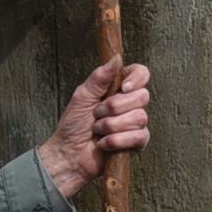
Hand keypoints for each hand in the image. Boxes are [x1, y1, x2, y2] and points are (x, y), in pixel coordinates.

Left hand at [40, 59, 150, 200]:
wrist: (69, 154)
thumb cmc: (73, 125)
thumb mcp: (83, 95)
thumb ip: (100, 77)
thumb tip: (117, 57)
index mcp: (119, 89)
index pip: (141, 74)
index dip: (137, 79)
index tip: (123, 87)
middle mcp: (130, 104)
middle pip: (142, 97)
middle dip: (114, 108)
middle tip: (96, 115)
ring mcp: (135, 124)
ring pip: (139, 118)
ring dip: (111, 126)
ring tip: (97, 131)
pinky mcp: (137, 143)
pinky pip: (139, 137)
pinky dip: (116, 140)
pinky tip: (104, 144)